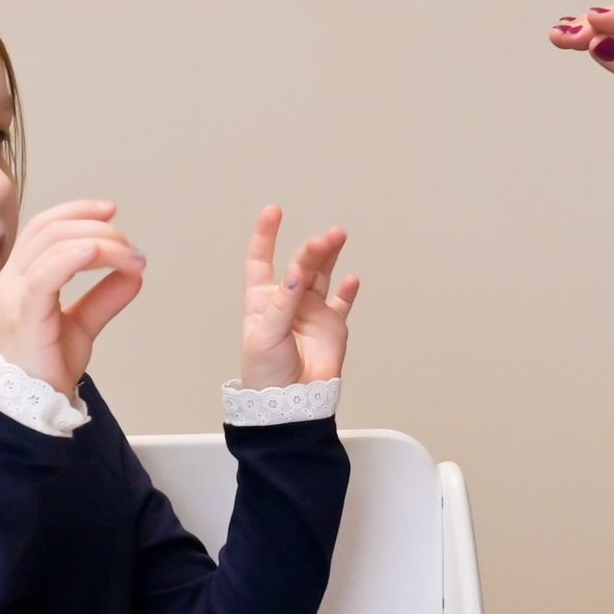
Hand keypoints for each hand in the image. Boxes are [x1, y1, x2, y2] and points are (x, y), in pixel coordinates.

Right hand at [0, 200, 145, 396]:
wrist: (29, 408)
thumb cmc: (44, 368)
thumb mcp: (81, 325)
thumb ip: (104, 297)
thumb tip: (133, 273)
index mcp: (20, 279)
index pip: (43, 228)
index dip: (76, 212)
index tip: (111, 211)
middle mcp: (11, 282)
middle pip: (50, 230)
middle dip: (96, 228)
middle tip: (130, 246)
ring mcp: (13, 297)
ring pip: (52, 246)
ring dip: (99, 244)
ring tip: (130, 258)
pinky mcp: (23, 316)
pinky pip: (44, 276)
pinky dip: (72, 258)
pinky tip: (96, 253)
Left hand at [241, 206, 359, 387]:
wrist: (291, 401)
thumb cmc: (266, 372)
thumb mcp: (266, 335)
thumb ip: (284, 302)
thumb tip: (296, 271)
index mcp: (263, 300)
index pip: (262, 260)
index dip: (266, 235)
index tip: (274, 212)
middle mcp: (288, 300)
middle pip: (300, 264)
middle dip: (311, 249)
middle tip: (324, 240)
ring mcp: (311, 311)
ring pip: (321, 275)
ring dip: (329, 256)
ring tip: (337, 237)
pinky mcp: (332, 325)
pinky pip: (342, 302)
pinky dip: (347, 290)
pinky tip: (352, 278)